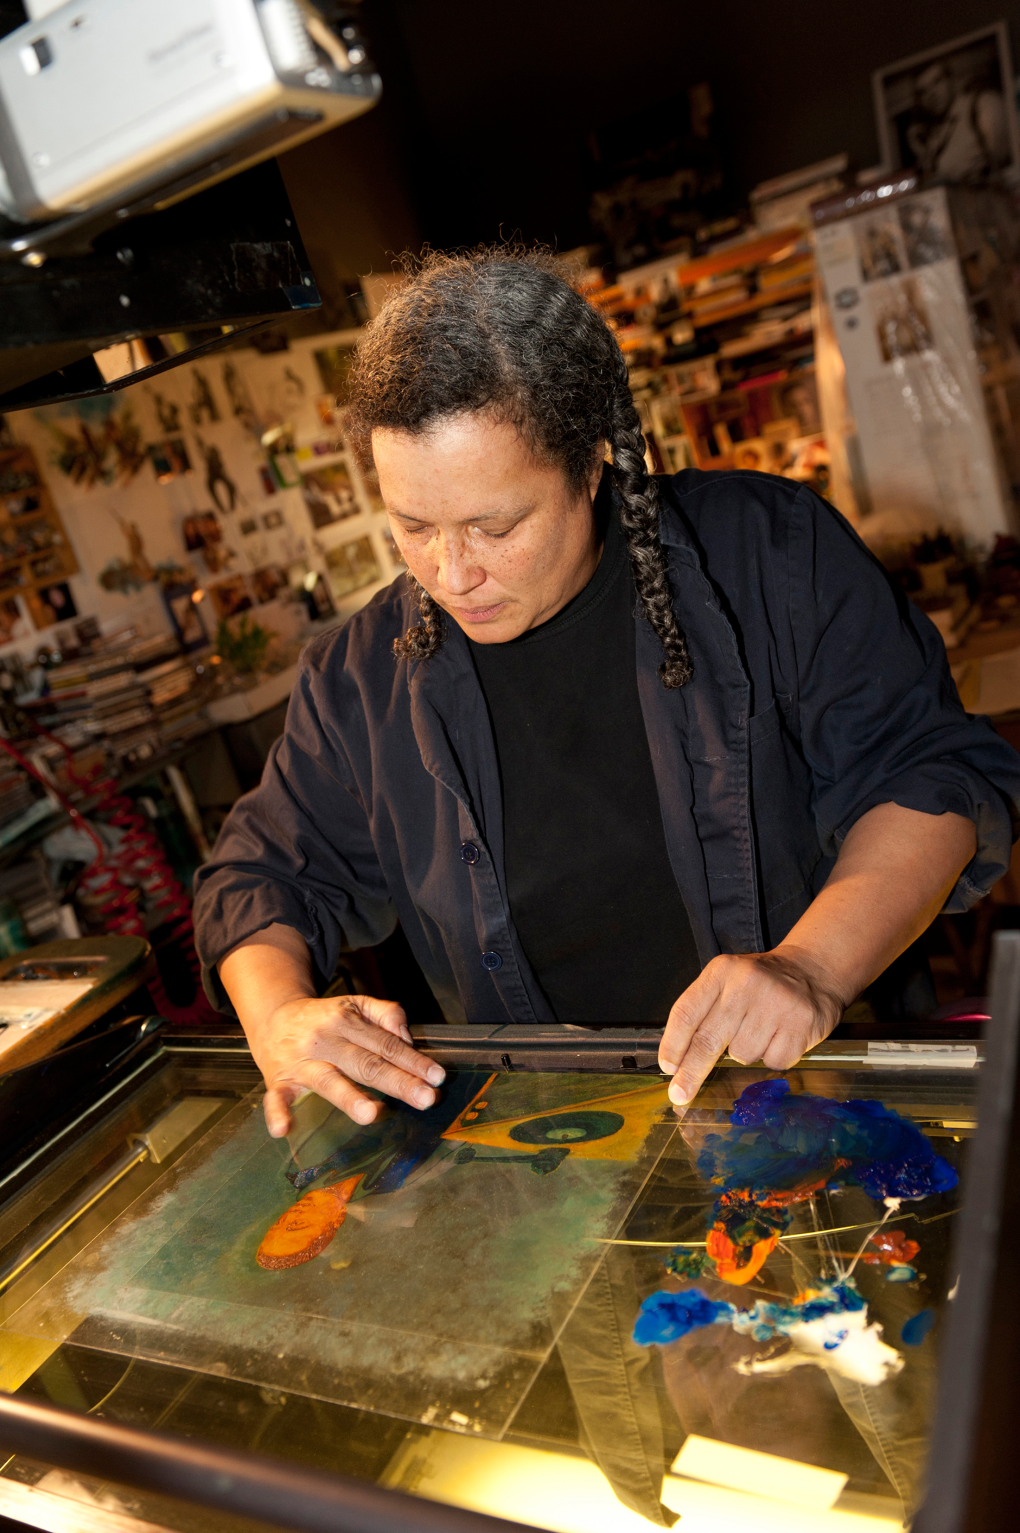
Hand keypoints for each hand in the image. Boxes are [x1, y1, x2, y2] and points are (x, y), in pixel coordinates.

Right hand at [249, 993, 445, 1137]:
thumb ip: (385, 1013)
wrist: (272, 1018)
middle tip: (426, 1098)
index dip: (413, 1060)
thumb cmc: (323, 1018)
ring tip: (373, 1113)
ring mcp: (300, 1064)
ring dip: (349, 1098)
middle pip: (366, 1064)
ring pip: (328, 1082)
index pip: (385, 1043)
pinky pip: (275, 1099)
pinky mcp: (279, 1082)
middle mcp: (324, 1041)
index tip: (437, 1077)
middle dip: (397, 1082)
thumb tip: (406, 1036)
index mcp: (345, 1021)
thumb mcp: (355, 1004)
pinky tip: (284, 1129)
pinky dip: (277, 1113)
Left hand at [658, 948, 845, 1107]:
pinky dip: (772, 1057)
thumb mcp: (727, 980)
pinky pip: (773, 1062)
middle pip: (708, 1040)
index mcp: (721, 971)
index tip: (668, 1068)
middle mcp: (746, 984)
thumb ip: (703, 1011)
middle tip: (680, 1094)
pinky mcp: (801, 1023)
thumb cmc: (761, 982)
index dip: (673, 1045)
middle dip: (691, 1073)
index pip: (687, 1013)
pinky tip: (779, 1036)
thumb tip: (678, 1059)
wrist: (812, 970)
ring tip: (759, 1031)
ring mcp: (775, 1004)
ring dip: (746, 1053)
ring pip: (742, 1055)